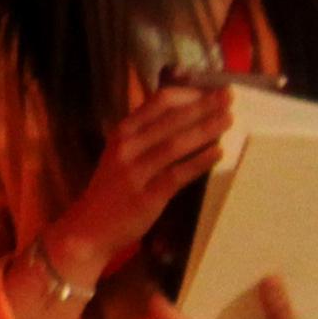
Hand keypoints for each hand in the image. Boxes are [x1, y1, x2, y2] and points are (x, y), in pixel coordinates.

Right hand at [43, 80, 232, 293]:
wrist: (88, 228)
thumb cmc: (112, 190)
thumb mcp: (123, 155)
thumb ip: (148, 136)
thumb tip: (188, 117)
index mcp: (122, 133)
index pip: (157, 102)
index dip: (187, 94)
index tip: (211, 90)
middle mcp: (126, 147)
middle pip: (170, 120)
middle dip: (202, 106)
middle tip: (230, 97)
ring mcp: (134, 171)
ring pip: (174, 144)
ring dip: (205, 130)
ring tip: (228, 120)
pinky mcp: (146, 195)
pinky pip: (177, 175)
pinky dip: (199, 162)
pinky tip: (218, 153)